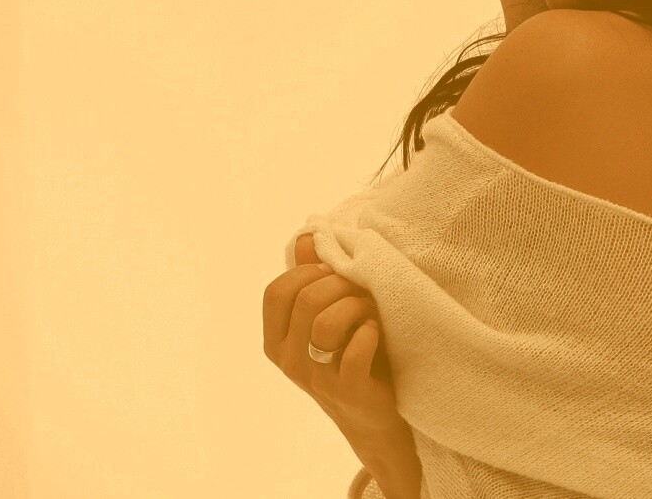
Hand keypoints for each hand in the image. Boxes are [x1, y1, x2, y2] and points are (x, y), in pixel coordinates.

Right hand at [262, 233, 403, 438]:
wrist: (375, 416)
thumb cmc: (352, 354)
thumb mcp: (328, 315)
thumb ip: (314, 276)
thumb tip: (308, 234)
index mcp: (276, 340)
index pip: (276, 292)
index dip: (308, 273)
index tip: (334, 274)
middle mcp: (289, 361)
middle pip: (306, 300)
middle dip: (341, 284)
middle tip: (361, 292)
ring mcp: (317, 379)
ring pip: (327, 324)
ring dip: (357, 306)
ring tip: (369, 312)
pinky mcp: (349, 392)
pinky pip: (356, 352)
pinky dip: (370, 333)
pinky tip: (375, 332)